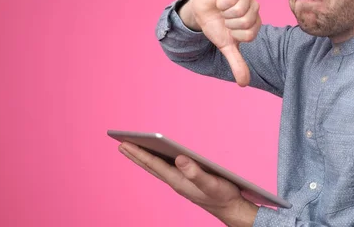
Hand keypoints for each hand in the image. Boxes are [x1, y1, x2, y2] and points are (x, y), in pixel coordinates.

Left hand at [118, 142, 258, 226]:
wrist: (231, 208)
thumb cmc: (223, 196)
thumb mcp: (211, 183)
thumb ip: (195, 172)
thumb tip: (179, 158)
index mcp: (179, 181)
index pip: (154, 164)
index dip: (140, 153)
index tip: (126, 144)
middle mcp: (176, 182)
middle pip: (151, 167)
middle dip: (136, 155)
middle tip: (122, 145)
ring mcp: (180, 183)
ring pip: (157, 169)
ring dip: (144, 159)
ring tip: (134, 150)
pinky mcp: (186, 182)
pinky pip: (165, 170)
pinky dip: (156, 162)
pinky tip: (157, 158)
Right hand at [179, 0, 260, 86]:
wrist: (201, 12)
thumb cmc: (217, 27)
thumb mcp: (226, 47)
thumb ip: (237, 63)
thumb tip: (244, 84)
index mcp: (256, 22)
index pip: (249, 35)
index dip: (235, 35)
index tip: (229, 31)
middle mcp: (254, 8)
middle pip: (246, 22)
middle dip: (230, 24)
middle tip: (225, 20)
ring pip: (239, 11)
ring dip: (225, 14)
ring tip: (222, 12)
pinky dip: (221, 4)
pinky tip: (220, 2)